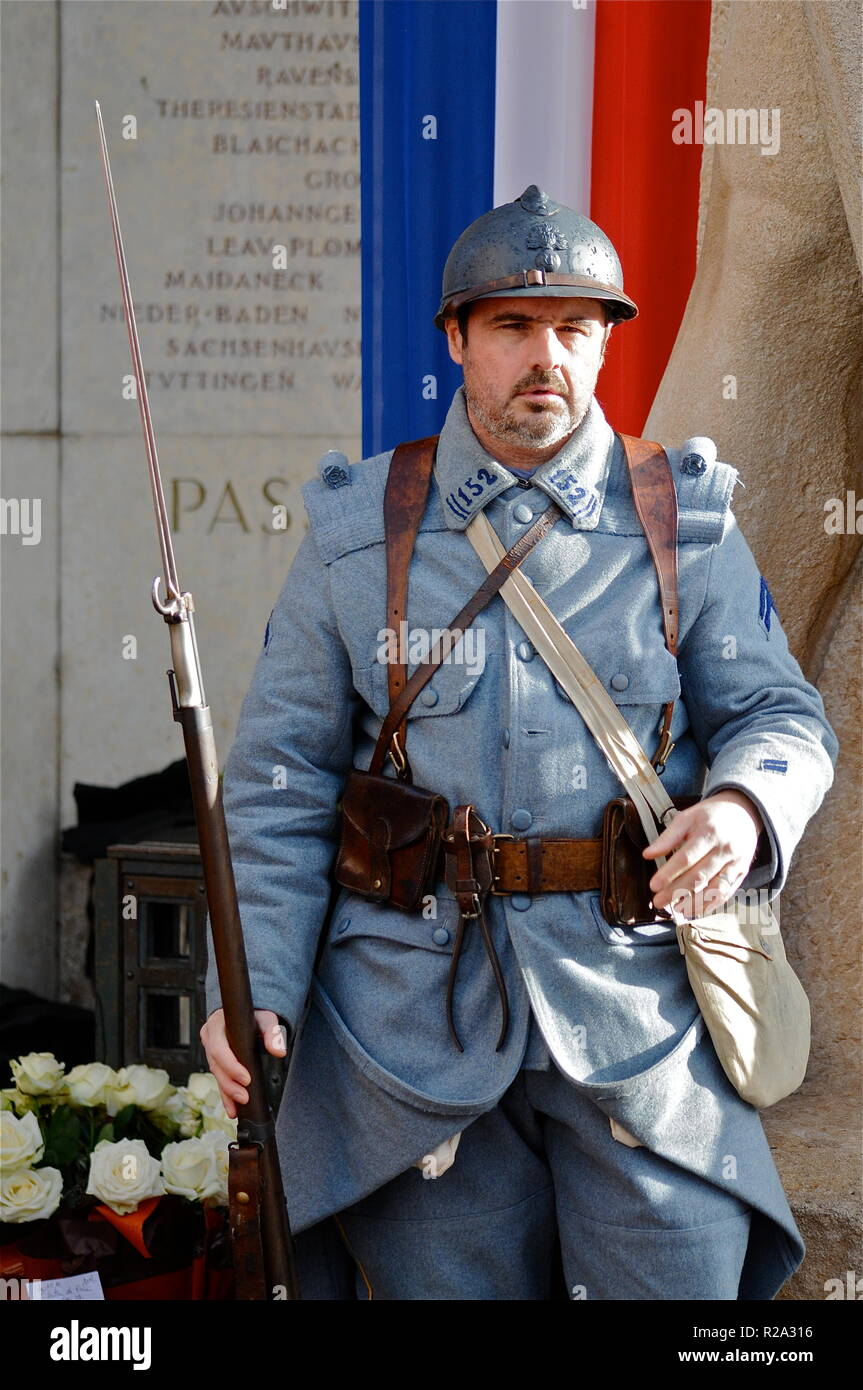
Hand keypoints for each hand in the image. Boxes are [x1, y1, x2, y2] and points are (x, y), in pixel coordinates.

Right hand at [200, 1008, 287, 1118]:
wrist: (247, 1014)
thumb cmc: (254, 1015)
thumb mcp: (266, 1018)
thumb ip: (272, 1033)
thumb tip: (279, 1051)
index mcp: (217, 1024)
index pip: (219, 1049)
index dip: (231, 1066)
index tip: (246, 1079)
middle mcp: (210, 1037)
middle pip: (216, 1066)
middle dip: (229, 1085)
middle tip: (244, 1097)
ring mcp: (210, 1050)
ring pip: (216, 1075)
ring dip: (227, 1093)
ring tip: (237, 1107)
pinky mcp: (216, 1061)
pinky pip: (219, 1079)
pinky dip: (225, 1094)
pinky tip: (232, 1108)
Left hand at [642, 789, 762, 917]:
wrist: (743, 812)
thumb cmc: (710, 816)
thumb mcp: (687, 817)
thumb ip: (668, 837)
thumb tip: (648, 854)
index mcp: (709, 833)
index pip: (686, 858)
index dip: (669, 873)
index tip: (654, 886)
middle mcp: (725, 849)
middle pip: (699, 876)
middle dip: (677, 892)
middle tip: (659, 901)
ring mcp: (735, 863)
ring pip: (715, 889)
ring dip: (695, 902)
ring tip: (677, 910)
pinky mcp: (741, 872)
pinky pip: (727, 892)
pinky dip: (711, 904)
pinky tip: (695, 909)